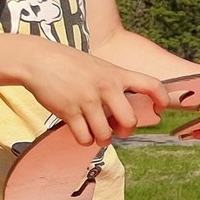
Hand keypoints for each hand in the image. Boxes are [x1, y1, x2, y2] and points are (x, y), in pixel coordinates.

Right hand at [18, 41, 171, 146]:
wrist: (38, 59)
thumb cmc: (69, 64)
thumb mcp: (99, 66)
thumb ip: (114, 84)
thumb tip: (124, 111)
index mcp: (117, 74)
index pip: (151, 84)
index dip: (161, 99)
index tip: (160, 109)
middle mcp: (106, 87)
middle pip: (130, 121)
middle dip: (125, 131)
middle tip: (118, 130)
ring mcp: (87, 100)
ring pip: (105, 134)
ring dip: (102, 139)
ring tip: (96, 134)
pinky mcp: (69, 111)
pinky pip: (84, 137)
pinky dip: (85, 140)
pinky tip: (81, 133)